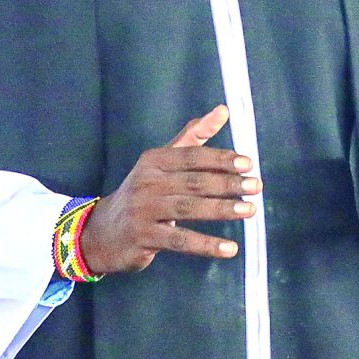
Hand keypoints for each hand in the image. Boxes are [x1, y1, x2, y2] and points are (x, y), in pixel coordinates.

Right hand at [77, 106, 256, 277]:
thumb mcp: (161, 163)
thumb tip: (223, 110)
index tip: (247, 163)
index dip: (219, 159)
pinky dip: (207, 245)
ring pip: (189, 209)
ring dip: (222, 209)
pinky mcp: (145, 238)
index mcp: (154, 161)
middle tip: (255, 186)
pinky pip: (181, 241)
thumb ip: (193, 137)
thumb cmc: (143, 193)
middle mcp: (147, 183)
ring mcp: (144, 211)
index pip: (191, 156)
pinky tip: (230, 248)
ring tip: (249, 210)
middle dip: (227, 184)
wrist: (103, 231)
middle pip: (193, 182)